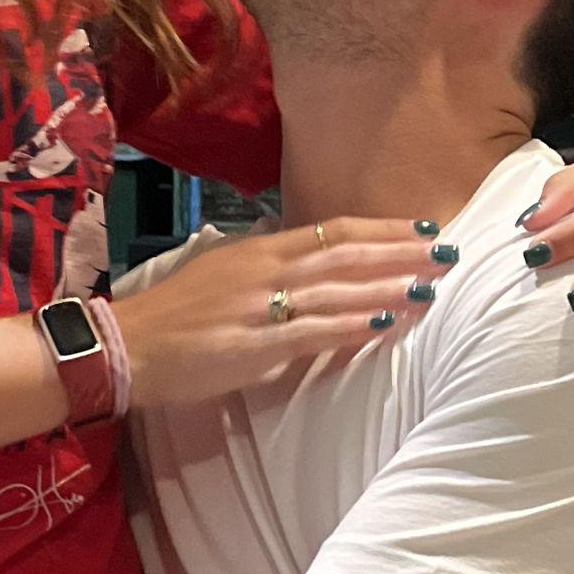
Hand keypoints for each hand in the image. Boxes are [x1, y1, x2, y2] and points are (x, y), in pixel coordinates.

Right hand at [115, 217, 450, 409]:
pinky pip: (315, 332)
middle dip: (401, 253)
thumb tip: (311, 268)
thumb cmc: (175, 316)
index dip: (381, 229)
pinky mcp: (254, 345)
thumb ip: (269, 269)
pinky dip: (354, 327)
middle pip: (347, 253)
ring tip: (432, 288)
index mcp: (260, 249)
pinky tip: (387, 325)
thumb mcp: (224, 275)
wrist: (126, 345)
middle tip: (447, 251)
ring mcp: (261, 306)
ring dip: (390, 288)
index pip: (334, 230)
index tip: (422, 228)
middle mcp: (265, 269)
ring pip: (339, 291)